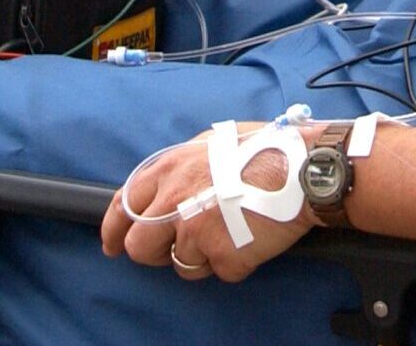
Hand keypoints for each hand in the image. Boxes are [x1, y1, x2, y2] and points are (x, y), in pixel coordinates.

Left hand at [99, 127, 313, 283]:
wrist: (302, 168)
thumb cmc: (263, 150)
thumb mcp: (209, 143)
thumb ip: (180, 169)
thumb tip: (166, 188)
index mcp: (168, 170)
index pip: (122, 206)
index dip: (113, 230)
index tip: (113, 245)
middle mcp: (174, 202)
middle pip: (140, 247)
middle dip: (154, 253)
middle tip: (176, 249)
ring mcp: (196, 232)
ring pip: (181, 265)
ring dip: (203, 257)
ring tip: (232, 231)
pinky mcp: (222, 256)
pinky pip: (220, 271)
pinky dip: (235, 262)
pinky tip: (252, 237)